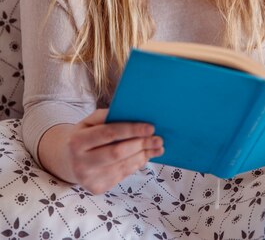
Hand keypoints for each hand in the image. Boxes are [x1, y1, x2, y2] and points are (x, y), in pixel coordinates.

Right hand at [39, 109, 163, 192]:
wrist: (69, 160)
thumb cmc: (85, 135)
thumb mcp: (89, 121)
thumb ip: (106, 116)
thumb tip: (132, 114)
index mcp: (76, 141)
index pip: (108, 134)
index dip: (131, 130)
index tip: (150, 127)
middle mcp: (80, 162)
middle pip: (116, 153)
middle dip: (141, 144)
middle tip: (158, 138)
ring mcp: (88, 179)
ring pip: (122, 166)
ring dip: (143, 156)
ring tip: (157, 147)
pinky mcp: (97, 188)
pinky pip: (122, 175)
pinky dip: (136, 164)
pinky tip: (145, 156)